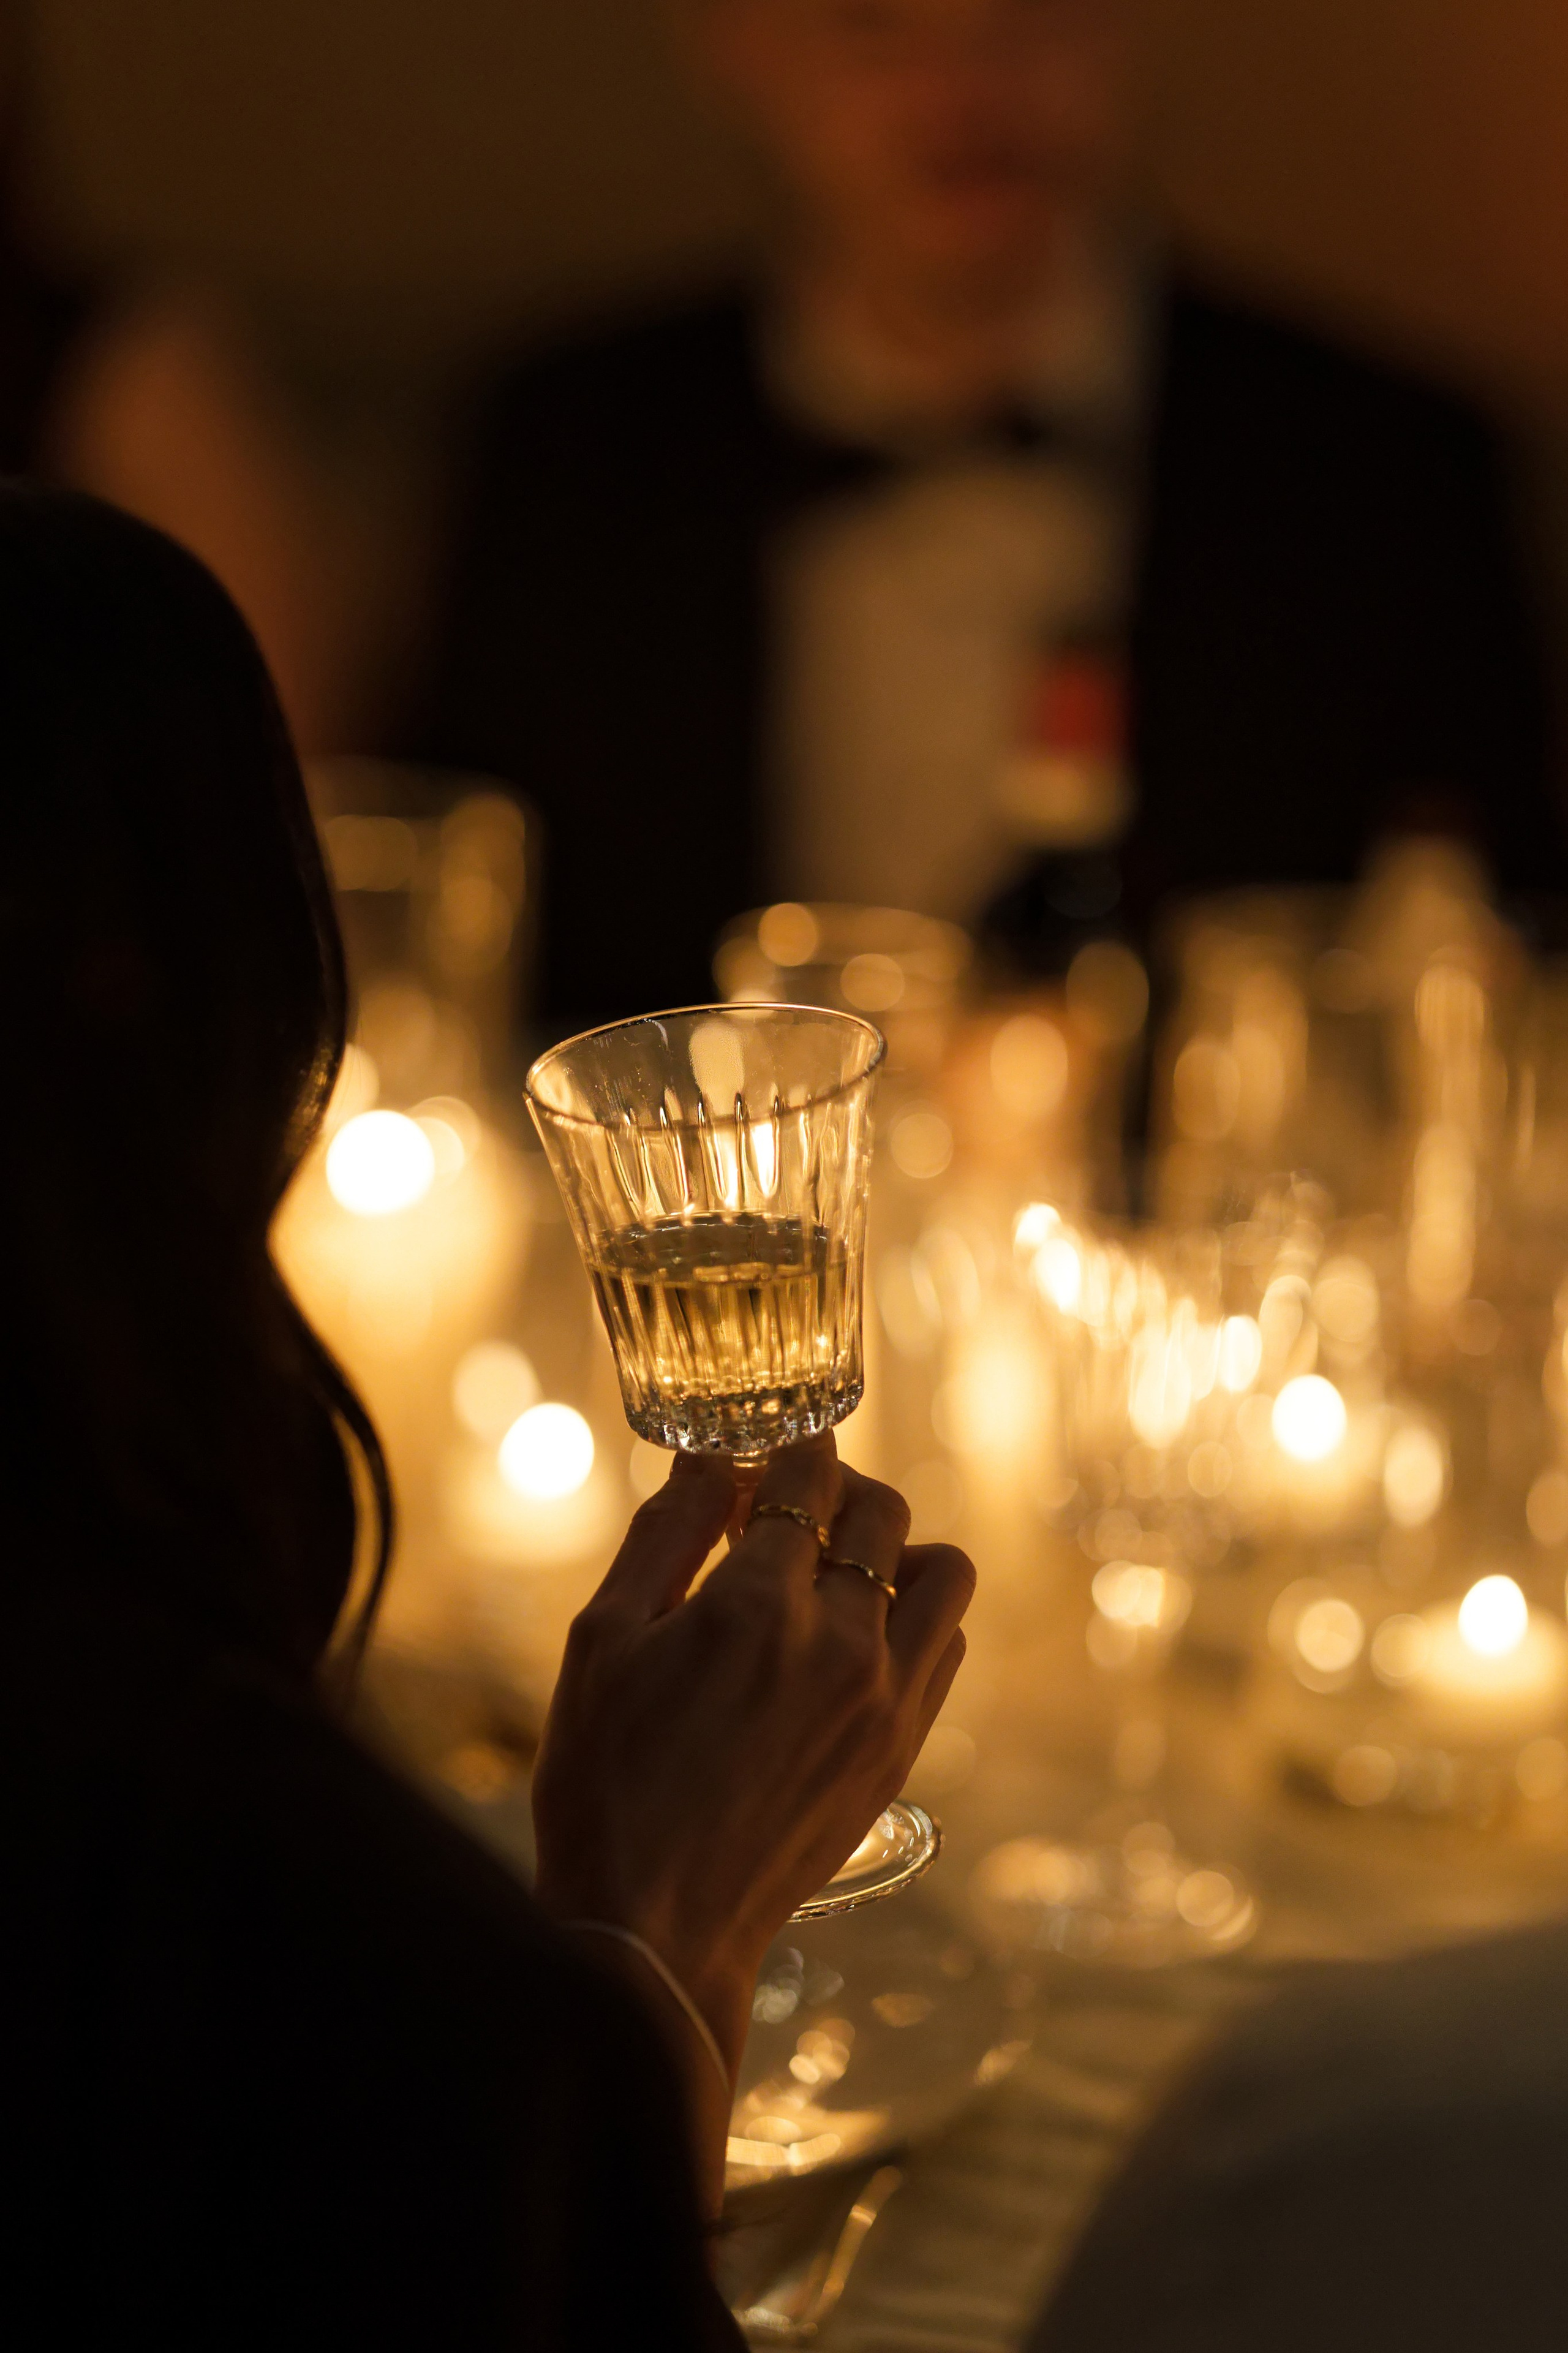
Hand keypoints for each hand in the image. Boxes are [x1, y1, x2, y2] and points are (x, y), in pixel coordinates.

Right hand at [532, 1434, 972, 2111]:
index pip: (808, 1472)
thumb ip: (662, 1534)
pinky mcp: (904, 1751)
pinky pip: (948, 1645)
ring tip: (831, 1572)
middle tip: (781, 1510)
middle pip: (883, 1508)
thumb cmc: (607, 1784)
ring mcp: (887, 1702)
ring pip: (942, 1572)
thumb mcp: (601, 1641)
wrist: (656, 1930)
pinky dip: (912, 1616)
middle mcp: (842, 1645)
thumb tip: (706, 1459)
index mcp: (757, 1607)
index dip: (781, 1448)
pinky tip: (851, 1636)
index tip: (753, 1460)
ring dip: (893, 1547)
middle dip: (833, 1487)